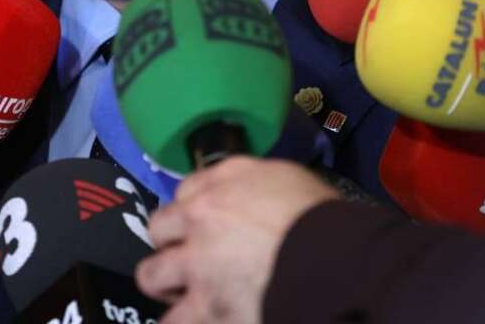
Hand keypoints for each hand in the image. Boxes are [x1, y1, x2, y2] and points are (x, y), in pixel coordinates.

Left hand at [136, 157, 339, 323]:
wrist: (333, 261)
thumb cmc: (319, 216)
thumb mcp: (285, 176)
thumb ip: (250, 180)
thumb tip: (240, 194)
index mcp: (219, 187)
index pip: (185, 191)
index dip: (194, 210)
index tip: (204, 223)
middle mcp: (198, 222)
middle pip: (158, 228)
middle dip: (170, 242)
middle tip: (190, 258)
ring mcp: (197, 269)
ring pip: (151, 277)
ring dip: (166, 285)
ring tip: (188, 296)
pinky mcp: (206, 311)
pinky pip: (175, 323)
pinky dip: (186, 321)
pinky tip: (204, 320)